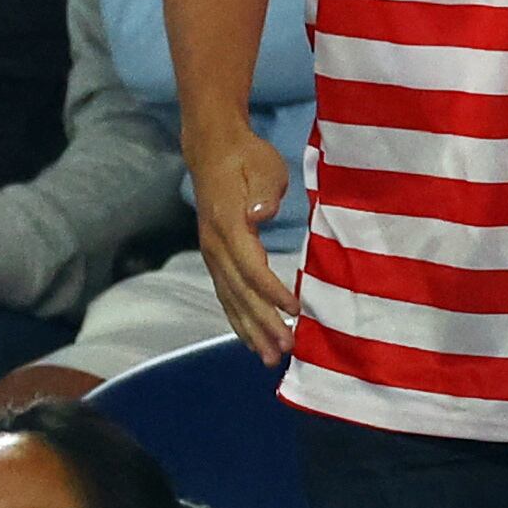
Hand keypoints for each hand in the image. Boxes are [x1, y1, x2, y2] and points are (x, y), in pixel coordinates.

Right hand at [182, 113, 298, 365]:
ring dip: (249, 330)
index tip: (296, 310)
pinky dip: (238, 319)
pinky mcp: (214, 258)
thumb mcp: (263, 166)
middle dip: (262, 324)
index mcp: (228, 226)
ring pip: (230, 300)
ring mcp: (211, 254)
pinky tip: (251, 338)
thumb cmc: (246, 158)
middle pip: (240, 293)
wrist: (212, 150)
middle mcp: (215, 246)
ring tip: (269, 357)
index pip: (251, 268)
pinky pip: (225, 295)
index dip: (273, 292)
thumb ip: (263, 191)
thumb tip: (260, 214)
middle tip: (284, 350)